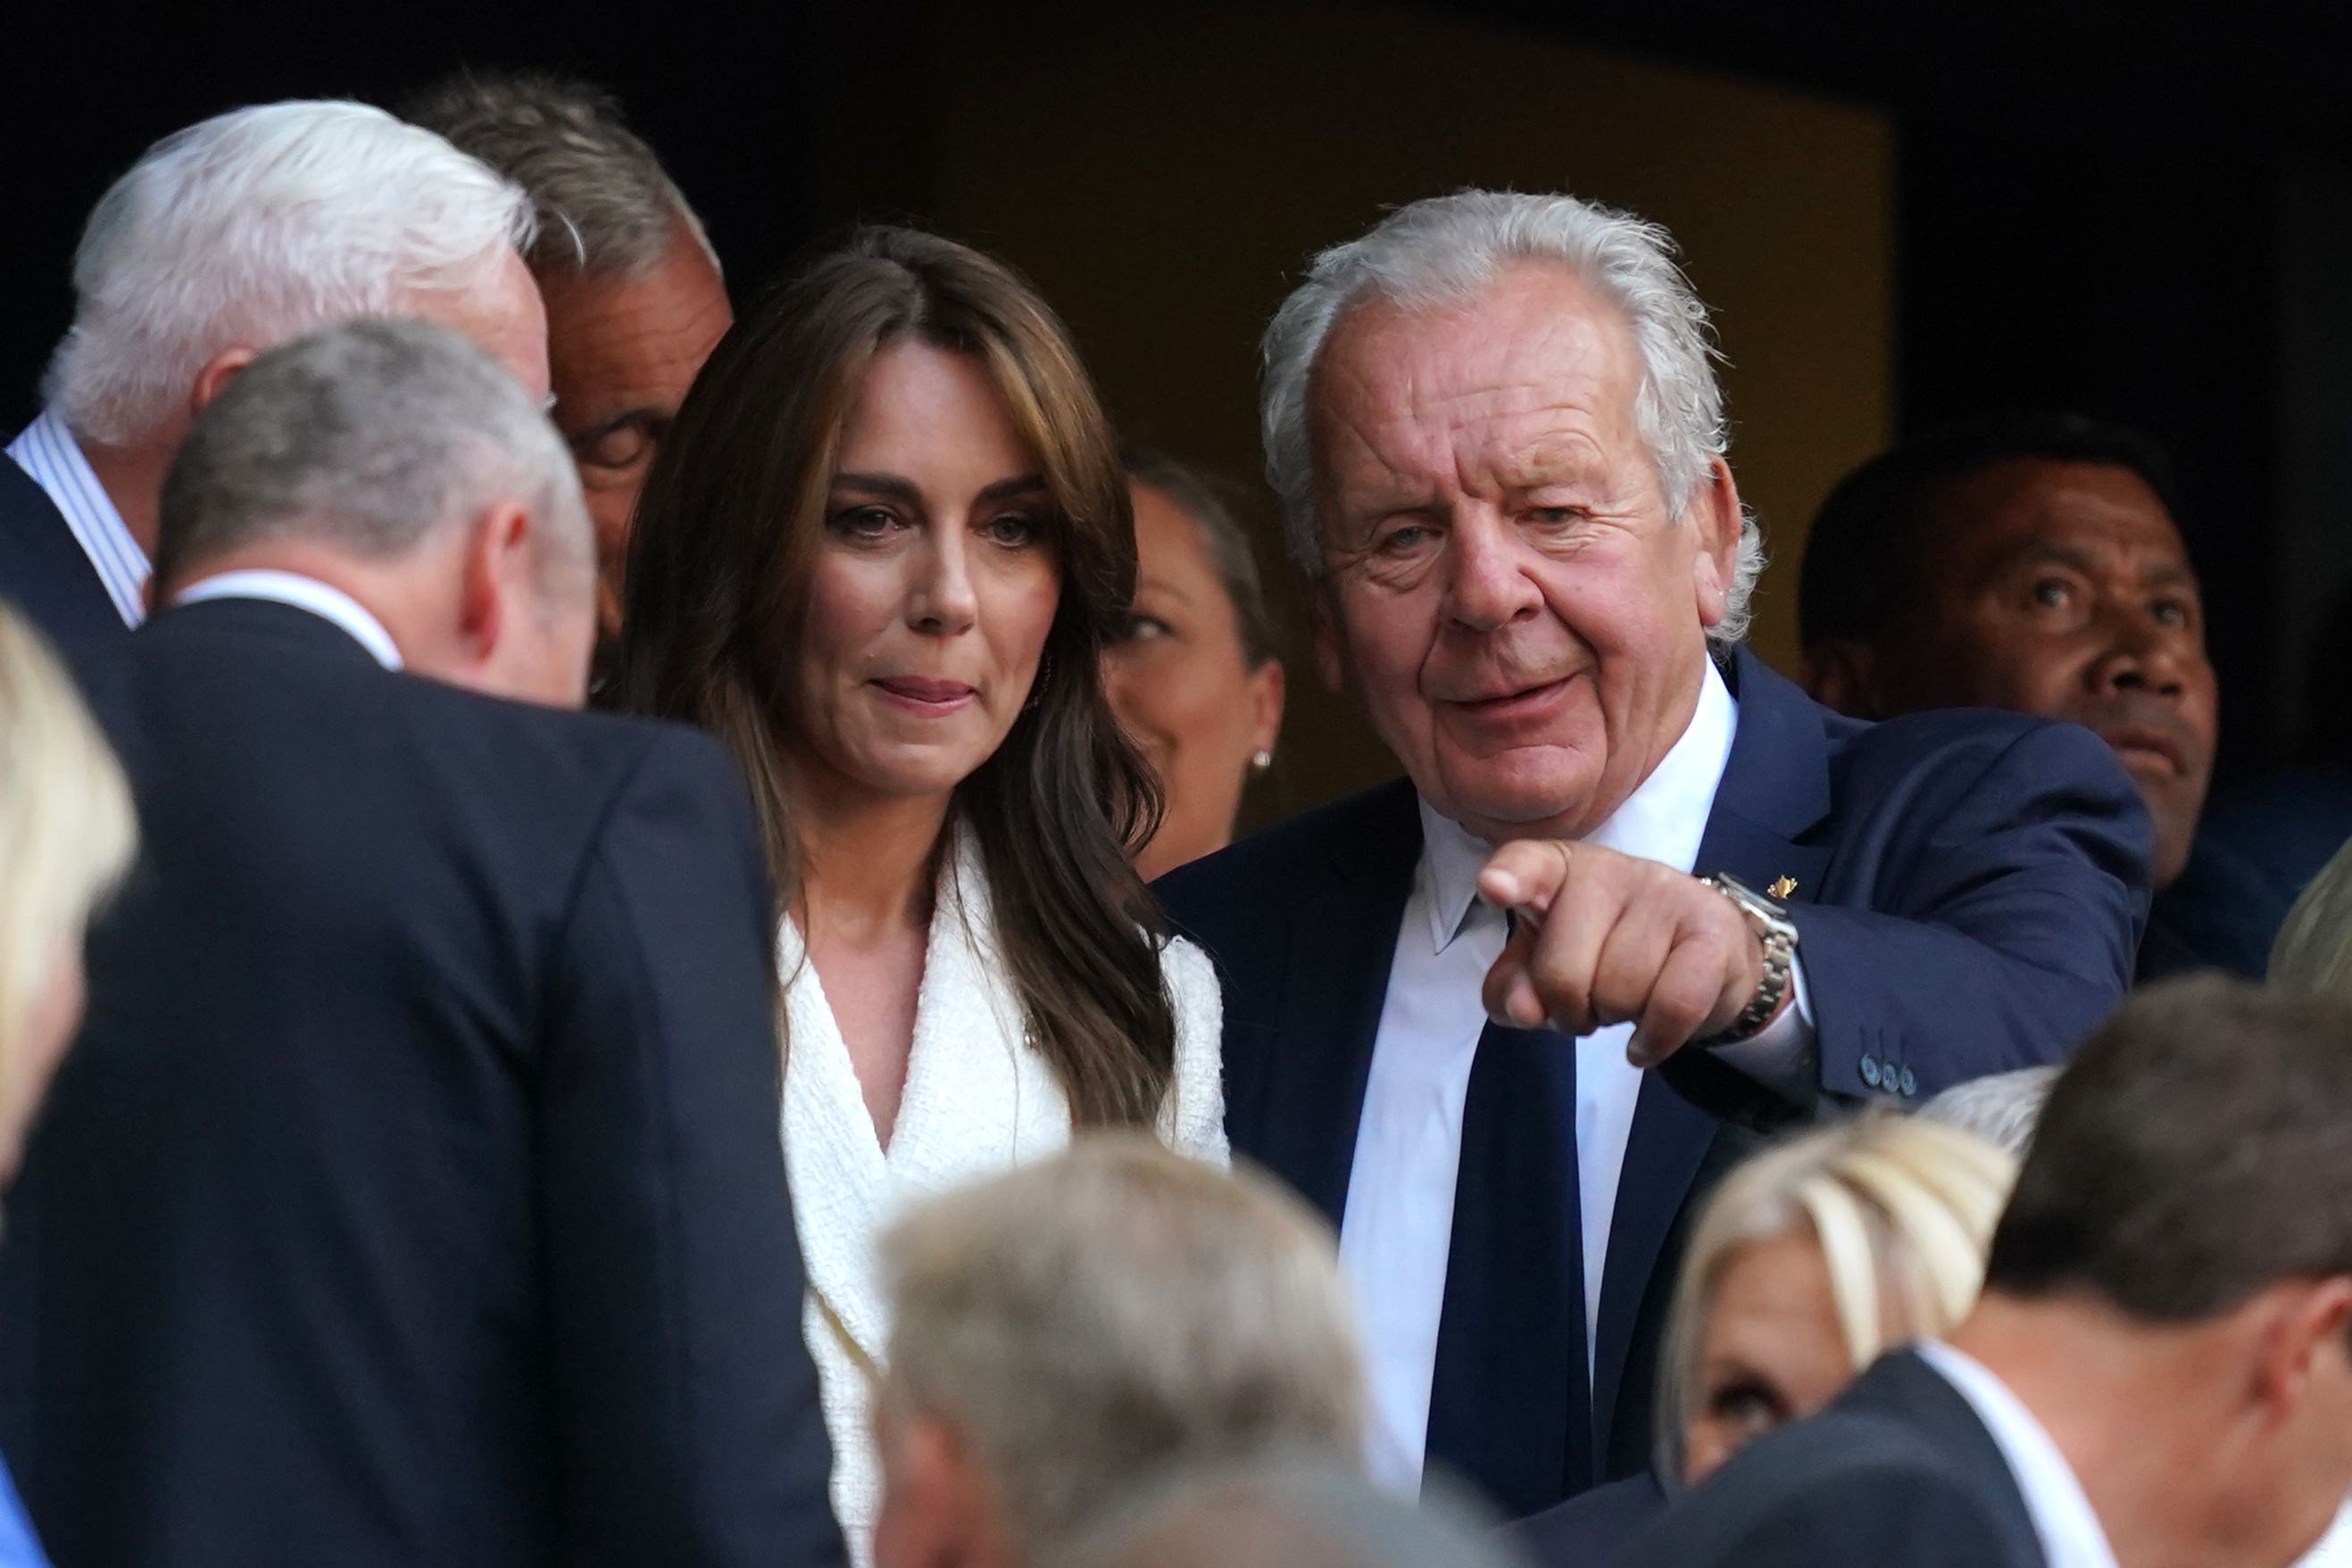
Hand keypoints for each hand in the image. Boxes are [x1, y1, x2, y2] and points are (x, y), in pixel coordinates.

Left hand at [1477, 839, 1766, 1066]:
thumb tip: (1526, 1010)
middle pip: (1562, 972)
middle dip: (1568, 1011)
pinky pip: (1673, 1006)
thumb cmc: (1606, 956)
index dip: (1510, 878)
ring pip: (1618, 993)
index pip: (1528, 865)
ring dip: (1615, 1020)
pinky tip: (1644, 1041)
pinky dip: (1653, 1039)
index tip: (1493, 889)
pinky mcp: (1712, 930)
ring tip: (1625, 1003)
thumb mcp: (1544, 970)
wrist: (1704, 958)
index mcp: (1557, 870)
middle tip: (1587, 1004)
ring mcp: (1665, 894)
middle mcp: (1609, 870)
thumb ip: (1513, 990)